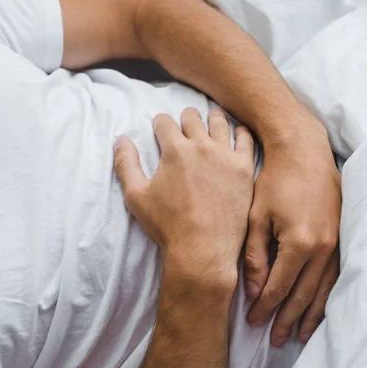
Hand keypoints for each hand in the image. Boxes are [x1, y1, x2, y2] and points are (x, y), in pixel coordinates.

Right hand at [113, 108, 254, 287]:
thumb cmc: (167, 226)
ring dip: (212, 119)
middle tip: (185, 123)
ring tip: (211, 121)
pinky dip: (239, 133)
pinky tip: (236, 134)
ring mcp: (226, 156)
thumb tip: (120, 139)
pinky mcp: (244, 170)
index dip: (160, 123)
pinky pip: (245, 140)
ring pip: (219, 123)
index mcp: (174, 150)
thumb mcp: (136, 196)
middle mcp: (201, 146)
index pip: (165, 122)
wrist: (202, 249)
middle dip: (185, 118)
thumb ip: (126, 164)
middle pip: (192, 118)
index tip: (160, 127)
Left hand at [244, 122, 340, 346]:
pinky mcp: (343, 238)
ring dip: (310, 316)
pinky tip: (319, 311)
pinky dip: (326, 297)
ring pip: (324, 290)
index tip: (253, 323)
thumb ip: (254, 257)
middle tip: (275, 341)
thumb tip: (252, 291)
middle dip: (286, 319)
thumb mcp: (255, 218)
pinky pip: (336, 277)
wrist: (304, 153)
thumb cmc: (274, 182)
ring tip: (298, 336)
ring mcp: (337, 244)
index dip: (265, 308)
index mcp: (298, 243)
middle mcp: (323, 248)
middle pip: (303, 295)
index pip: (279, 287)